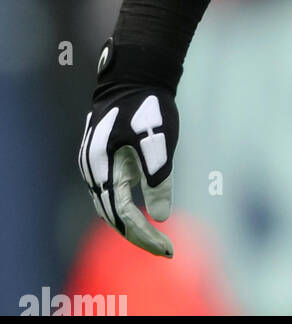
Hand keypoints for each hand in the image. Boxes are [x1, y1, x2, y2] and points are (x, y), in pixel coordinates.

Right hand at [78, 42, 178, 256]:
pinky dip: (124, 207)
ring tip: (155, 237)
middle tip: (165, 248)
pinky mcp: (99, 158)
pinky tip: (142, 211)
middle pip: (112, 216)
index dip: (144, 236)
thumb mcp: (159, 141)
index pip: (123, 216)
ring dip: (130, 223)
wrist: (134, 75)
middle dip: (138, 235)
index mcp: (103, 168)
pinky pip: (109, 192)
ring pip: (108, 205)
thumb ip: (159, 179)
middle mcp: (92, 170)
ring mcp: (92, 164)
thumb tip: (159, 216)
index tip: (167, 248)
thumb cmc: (148, 105)